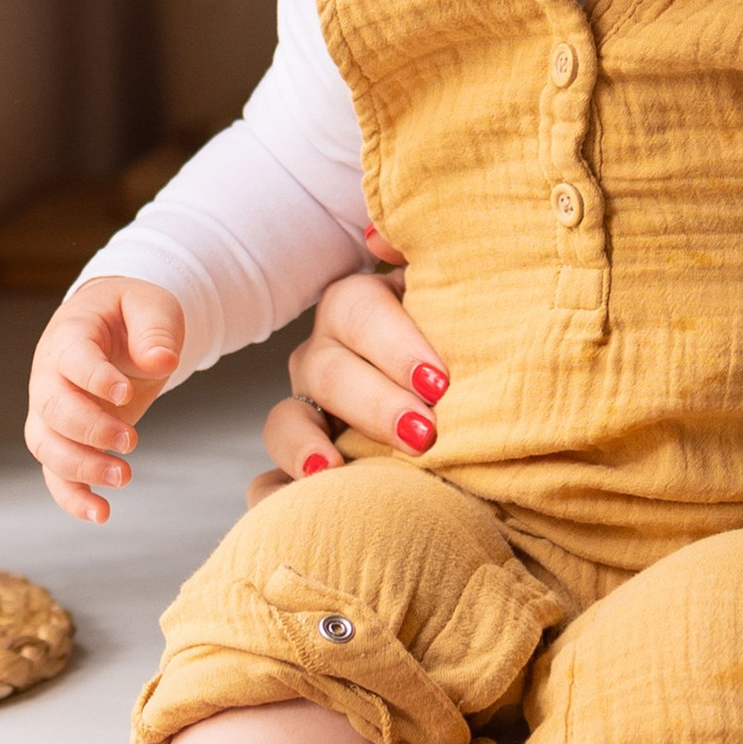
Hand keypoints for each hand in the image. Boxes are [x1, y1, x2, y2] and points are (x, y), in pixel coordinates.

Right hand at [24, 276, 184, 522]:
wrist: (116, 327)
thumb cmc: (132, 313)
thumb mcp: (152, 307)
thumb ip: (156, 331)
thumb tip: (163, 361)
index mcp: (69, 334)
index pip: (71, 358)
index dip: (94, 378)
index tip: (125, 394)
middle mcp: (49, 374)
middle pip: (52, 408)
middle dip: (89, 430)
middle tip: (130, 440)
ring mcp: (51, 409)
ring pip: (47, 445)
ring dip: (80, 467)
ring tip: (124, 476)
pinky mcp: (64, 438)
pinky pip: (55, 472)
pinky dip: (72, 497)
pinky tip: (101, 514)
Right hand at [249, 227, 451, 500]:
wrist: (475, 416)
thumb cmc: (466, 347)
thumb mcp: (457, 296)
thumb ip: (431, 260)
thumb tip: (381, 237)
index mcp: (358, 310)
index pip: (358, 310)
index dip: (395, 344)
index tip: (441, 383)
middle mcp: (324, 358)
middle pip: (326, 370)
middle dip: (374, 403)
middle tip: (424, 434)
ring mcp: (306, 414)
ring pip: (285, 423)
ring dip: (306, 446)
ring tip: (333, 472)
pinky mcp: (300, 469)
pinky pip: (267, 484)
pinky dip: (275, 496)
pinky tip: (302, 506)